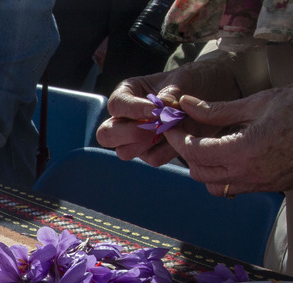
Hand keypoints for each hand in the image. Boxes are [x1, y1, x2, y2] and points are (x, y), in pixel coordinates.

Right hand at [96, 59, 237, 166]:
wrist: (218, 91)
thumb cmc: (196, 80)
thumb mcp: (184, 79)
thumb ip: (170, 93)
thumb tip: (161, 107)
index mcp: (128, 94)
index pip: (116, 105)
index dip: (132, 110)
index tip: (155, 109)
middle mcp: (126, 118)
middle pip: (107, 135)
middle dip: (129, 133)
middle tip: (154, 126)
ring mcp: (137, 138)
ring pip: (125, 152)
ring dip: (148, 143)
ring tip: (172, 129)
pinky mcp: (153, 152)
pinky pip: (153, 158)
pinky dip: (168, 150)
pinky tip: (182, 135)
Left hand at [163, 86, 292, 195]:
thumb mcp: (259, 103)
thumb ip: (217, 109)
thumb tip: (185, 104)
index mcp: (244, 150)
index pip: (195, 151)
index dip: (177, 138)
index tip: (170, 126)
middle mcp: (248, 173)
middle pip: (199, 171)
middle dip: (187, 152)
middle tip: (183, 132)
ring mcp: (259, 183)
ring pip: (213, 185)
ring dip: (202, 167)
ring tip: (203, 144)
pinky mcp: (268, 187)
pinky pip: (232, 188)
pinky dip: (220, 176)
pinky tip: (224, 156)